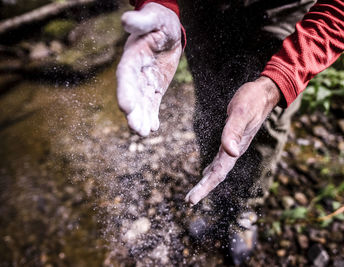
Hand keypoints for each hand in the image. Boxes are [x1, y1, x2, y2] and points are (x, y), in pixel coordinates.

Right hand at [117, 3, 181, 135]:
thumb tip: (126, 20)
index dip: (125, 91)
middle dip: (134, 112)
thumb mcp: (154, 18)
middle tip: (137, 129)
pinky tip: (154, 128)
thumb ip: (142, 21)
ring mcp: (144, 81)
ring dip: (142, 118)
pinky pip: (152, 103)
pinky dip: (152, 115)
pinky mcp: (154, 87)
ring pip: (142, 102)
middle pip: (132, 94)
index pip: (126, 75)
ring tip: (144, 133)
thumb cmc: (159, 21)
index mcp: (132, 56)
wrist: (166, 31)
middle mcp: (135, 72)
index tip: (126, 107)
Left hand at [185, 77, 280, 205]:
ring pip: (218, 168)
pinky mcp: (232, 139)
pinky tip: (207, 171)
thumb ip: (234, 131)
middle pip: (217, 175)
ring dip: (207, 181)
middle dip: (203, 188)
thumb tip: (231, 152)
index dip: (205, 187)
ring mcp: (234, 146)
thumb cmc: (252, 100)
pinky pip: (220, 159)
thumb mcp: (241, 113)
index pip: (218, 173)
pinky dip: (212, 168)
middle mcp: (234, 150)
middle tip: (188, 201)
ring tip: (196, 192)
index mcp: (235, 148)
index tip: (192, 200)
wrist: (264, 94)